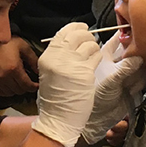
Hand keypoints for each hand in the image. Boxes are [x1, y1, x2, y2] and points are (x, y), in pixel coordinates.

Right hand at [0, 37, 38, 96]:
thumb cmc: (7, 43)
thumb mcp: (24, 47)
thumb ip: (33, 60)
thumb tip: (38, 71)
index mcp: (14, 68)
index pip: (26, 85)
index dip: (34, 87)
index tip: (36, 85)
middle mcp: (4, 75)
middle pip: (19, 90)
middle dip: (26, 87)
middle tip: (29, 82)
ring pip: (10, 93)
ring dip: (17, 90)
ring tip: (20, 83)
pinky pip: (0, 92)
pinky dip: (7, 91)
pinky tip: (10, 85)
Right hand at [32, 23, 101, 146]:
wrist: (58, 119)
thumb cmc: (56, 98)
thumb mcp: (50, 72)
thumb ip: (59, 55)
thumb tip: (74, 40)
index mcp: (47, 56)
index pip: (63, 32)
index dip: (75, 27)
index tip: (83, 27)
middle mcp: (58, 57)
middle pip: (77, 34)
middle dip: (87, 35)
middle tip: (90, 40)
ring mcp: (71, 64)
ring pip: (89, 43)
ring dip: (94, 47)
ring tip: (93, 55)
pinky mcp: (84, 72)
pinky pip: (96, 56)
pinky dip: (98, 58)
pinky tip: (95, 64)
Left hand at [81, 31, 145, 144]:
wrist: (99, 116)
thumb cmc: (96, 94)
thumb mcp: (110, 78)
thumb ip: (126, 66)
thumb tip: (140, 56)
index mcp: (106, 53)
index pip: (119, 38)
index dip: (128, 36)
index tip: (137, 38)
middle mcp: (117, 61)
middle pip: (135, 51)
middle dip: (137, 59)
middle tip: (134, 66)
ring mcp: (126, 72)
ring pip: (141, 64)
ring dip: (137, 74)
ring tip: (126, 84)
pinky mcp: (133, 82)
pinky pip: (144, 77)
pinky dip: (139, 83)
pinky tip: (130, 89)